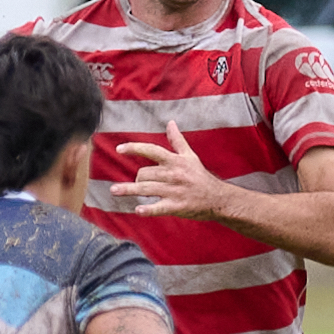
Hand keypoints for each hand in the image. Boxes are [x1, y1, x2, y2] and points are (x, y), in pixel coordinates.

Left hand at [111, 121, 230, 218]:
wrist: (219, 199)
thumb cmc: (201, 177)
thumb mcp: (190, 156)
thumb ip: (177, 140)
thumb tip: (170, 123)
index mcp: (175, 161)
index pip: (151, 150)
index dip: (134, 148)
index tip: (119, 149)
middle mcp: (174, 175)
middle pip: (144, 173)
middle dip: (137, 179)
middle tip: (138, 183)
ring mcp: (175, 191)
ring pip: (146, 188)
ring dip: (129, 190)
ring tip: (114, 190)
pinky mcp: (177, 206)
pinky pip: (159, 207)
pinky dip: (148, 209)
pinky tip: (138, 210)